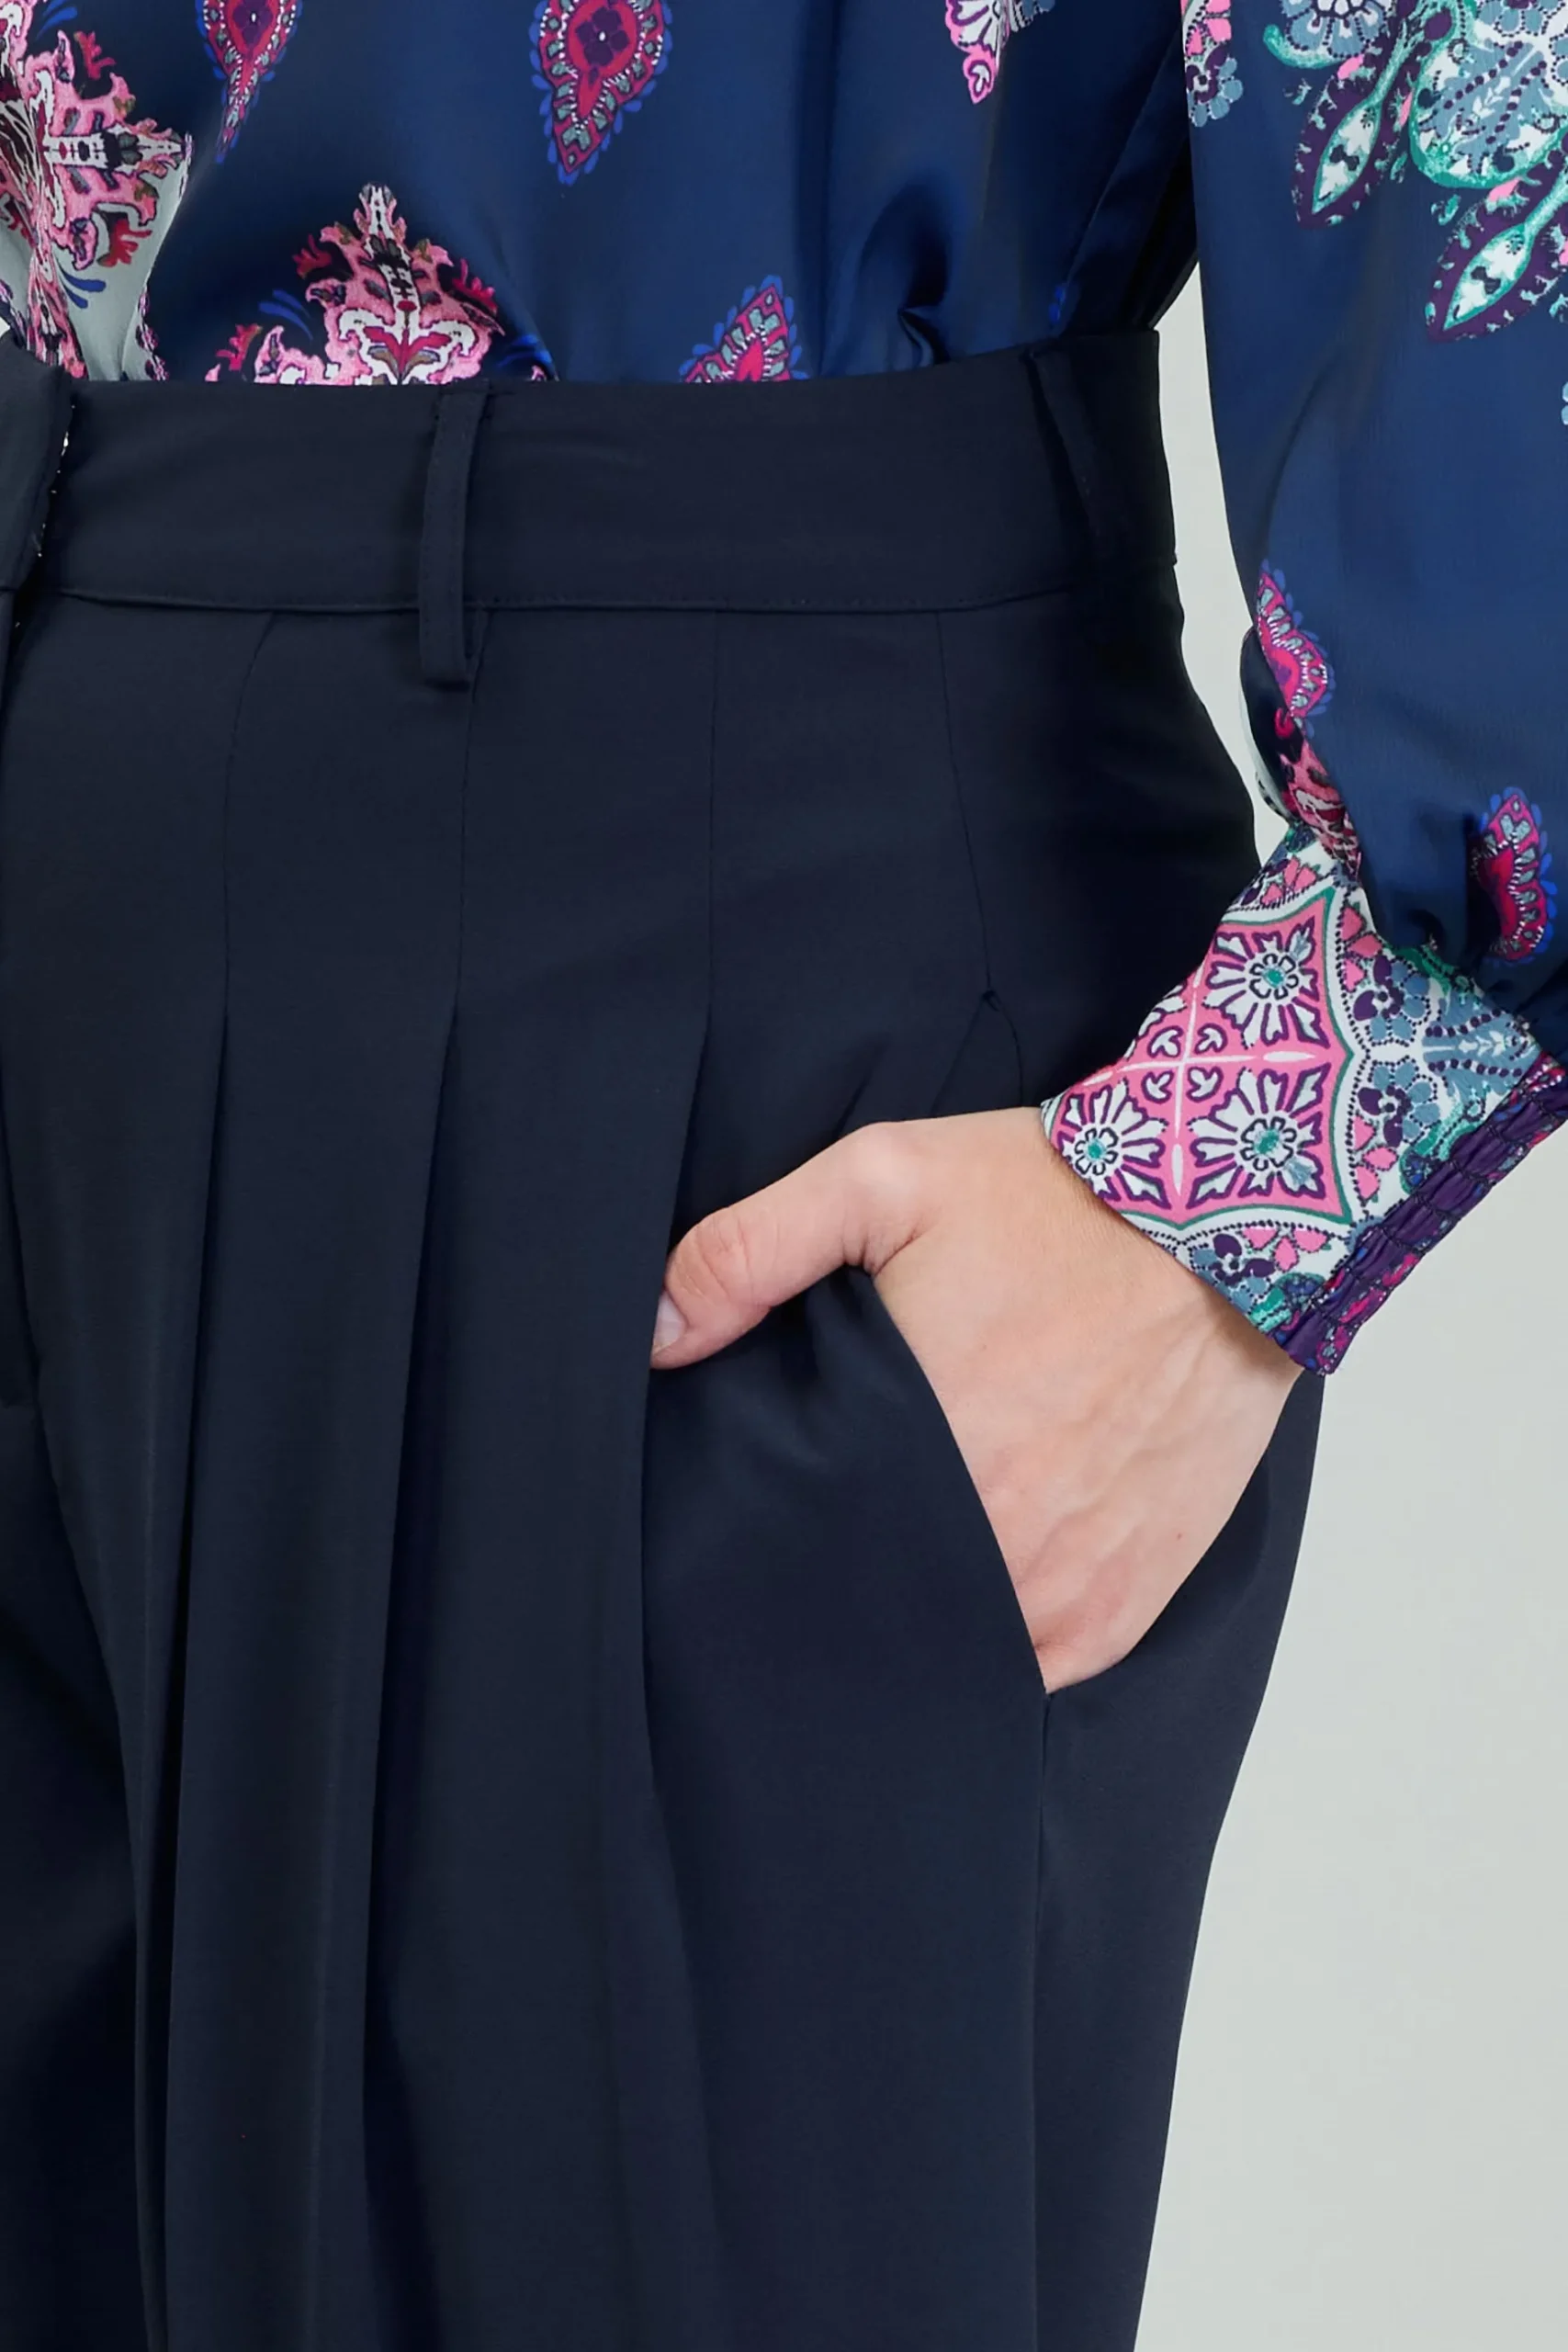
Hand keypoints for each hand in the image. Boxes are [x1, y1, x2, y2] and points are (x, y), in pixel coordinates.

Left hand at [651, 1108, 1298, 1691]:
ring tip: (900, 1562)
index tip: (765, 1517)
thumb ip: (751, 1247)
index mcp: (925, 1447)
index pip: (806, 1550)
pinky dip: (1006, 1638)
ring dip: (925, 1618)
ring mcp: (1072, 1581)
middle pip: (881, 1607)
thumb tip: (653, 1334)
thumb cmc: (1055, 1197)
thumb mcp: (883, 1178)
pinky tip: (978, 1586)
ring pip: (958, 1649)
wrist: (1233, 1220)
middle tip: (834, 1531)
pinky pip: (1042, 1664)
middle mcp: (1001, 1536)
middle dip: (846, 1580)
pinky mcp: (1129, 1598)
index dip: (774, 1542)